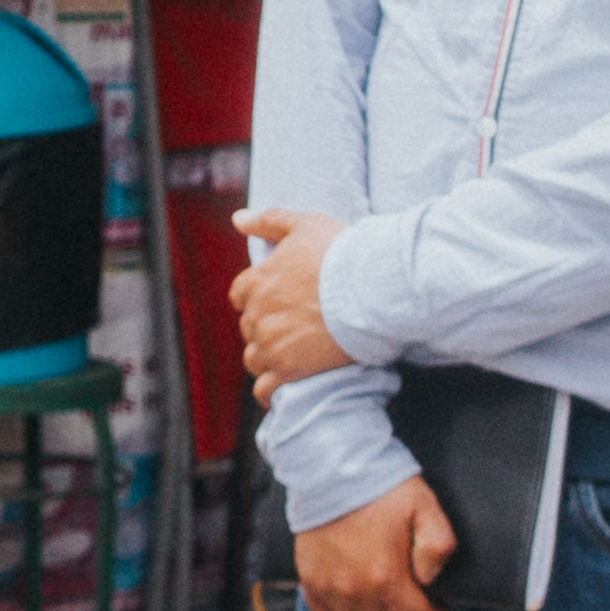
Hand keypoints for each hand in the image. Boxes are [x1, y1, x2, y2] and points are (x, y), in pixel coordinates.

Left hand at [233, 208, 353, 401]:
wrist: (372, 288)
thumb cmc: (342, 253)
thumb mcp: (304, 224)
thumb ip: (268, 220)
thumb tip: (237, 219)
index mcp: (258, 281)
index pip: (240, 295)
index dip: (256, 298)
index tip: (276, 300)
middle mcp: (258, 315)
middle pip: (249, 327)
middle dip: (265, 326)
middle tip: (293, 326)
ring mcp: (272, 345)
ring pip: (253, 358)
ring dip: (266, 356)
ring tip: (291, 355)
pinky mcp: (289, 371)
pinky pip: (265, 389)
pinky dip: (269, 391)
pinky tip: (281, 387)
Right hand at [296, 475, 454, 610]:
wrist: (329, 466)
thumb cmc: (381, 486)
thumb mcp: (425, 506)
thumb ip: (439, 546)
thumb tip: (431, 579)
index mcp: (387, 579)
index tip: (437, 601)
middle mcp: (355, 592)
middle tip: (413, 590)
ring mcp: (329, 589)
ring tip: (385, 588)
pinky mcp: (309, 580)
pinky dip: (344, 610)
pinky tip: (353, 588)